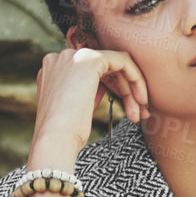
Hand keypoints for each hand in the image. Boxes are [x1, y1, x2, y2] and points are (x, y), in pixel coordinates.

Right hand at [32, 45, 151, 157]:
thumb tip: (102, 87)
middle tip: (139, 114)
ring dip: (132, 89)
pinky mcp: (89, 59)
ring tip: (141, 114)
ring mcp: (74, 56)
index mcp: (54, 70)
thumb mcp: (75, 110)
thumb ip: (84, 93)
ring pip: (116, 65)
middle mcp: (61, 58)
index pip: (92, 72)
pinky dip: (136, 79)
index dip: (113, 89)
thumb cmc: (65, 135)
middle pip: (105, 68)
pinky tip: (141, 100)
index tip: (128, 111)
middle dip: (126, 90)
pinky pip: (123, 61)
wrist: (56, 140)